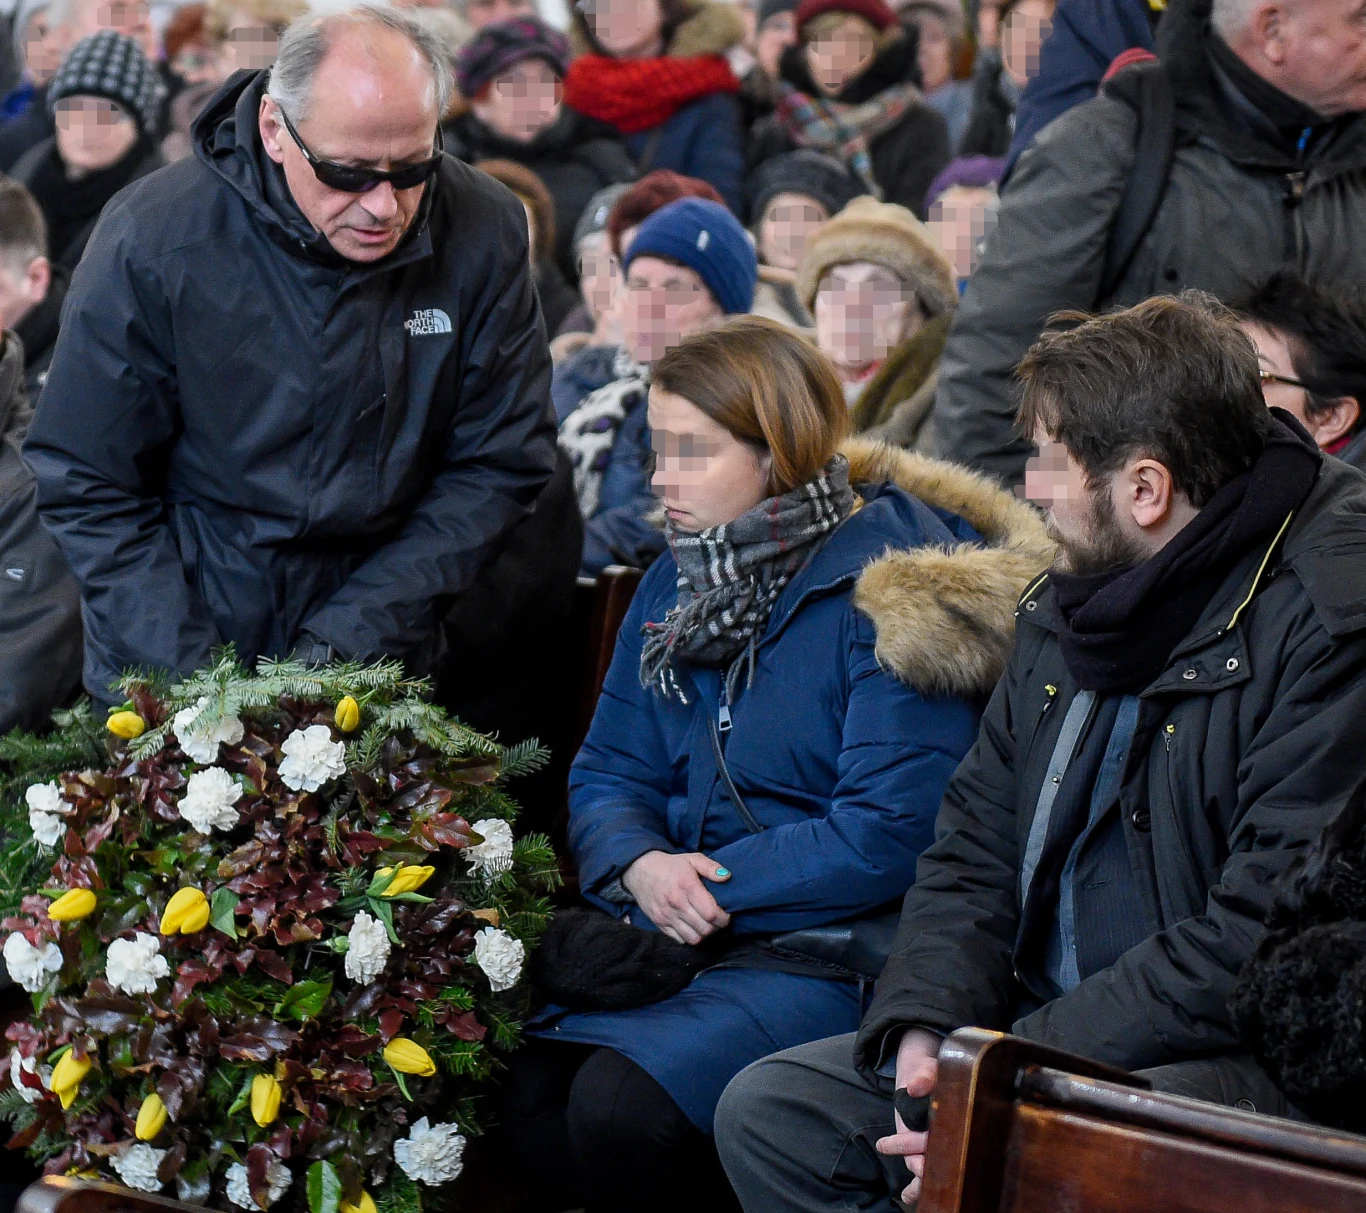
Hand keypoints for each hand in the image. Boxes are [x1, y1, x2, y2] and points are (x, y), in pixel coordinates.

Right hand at [621, 850, 730, 944]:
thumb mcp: (692, 859)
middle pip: (704, 928)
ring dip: (703, 934)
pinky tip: (692, 926)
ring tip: (706, 924)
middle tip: (718, 920)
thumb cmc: (670, 865)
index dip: (723, 918)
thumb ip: (710, 867)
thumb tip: (727, 877)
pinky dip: (689, 937)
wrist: (639, 869)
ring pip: (693, 938)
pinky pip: (680, 940)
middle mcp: (676, 903)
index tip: (726, 915)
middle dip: (716, 927)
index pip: (711, 913)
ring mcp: (666, 916)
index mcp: (687, 886)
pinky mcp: (659, 923)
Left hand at [875, 1028, 940, 1203]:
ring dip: (920, 1180)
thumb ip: (924, 1076)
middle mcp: (948, 1135)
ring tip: (908, 1190)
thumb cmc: (930, 1070)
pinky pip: (920, 1171)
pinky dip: (915, 1187)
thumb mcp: (928, 1068)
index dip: (936, 1147)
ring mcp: (933, 1145)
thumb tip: (914, 1087)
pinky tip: (907, 1196)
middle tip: (914, 1163)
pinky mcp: (919, 1150)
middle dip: (926, 1165)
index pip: (951, 1137)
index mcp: (957, 1117)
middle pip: (939, 1158)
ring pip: (931, 1170)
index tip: (924, 1152)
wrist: (921, 1073)